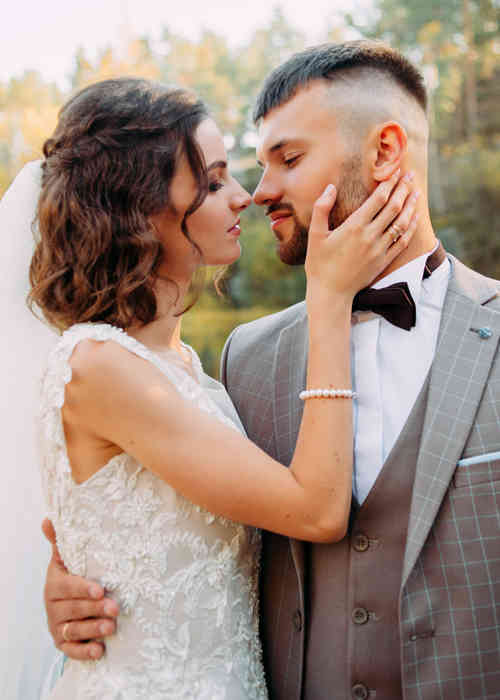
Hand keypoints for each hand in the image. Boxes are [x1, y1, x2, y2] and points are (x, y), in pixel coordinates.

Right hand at [42, 518, 118, 660]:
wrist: (65, 604)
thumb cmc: (71, 577)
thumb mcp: (65, 560)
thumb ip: (60, 542)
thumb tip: (48, 519)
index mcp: (55, 585)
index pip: (68, 587)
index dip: (83, 589)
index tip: (101, 589)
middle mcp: (54, 607)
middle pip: (74, 610)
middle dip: (94, 609)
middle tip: (115, 607)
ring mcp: (57, 627)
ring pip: (74, 630)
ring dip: (92, 629)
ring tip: (111, 627)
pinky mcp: (63, 643)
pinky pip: (71, 651)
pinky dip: (84, 652)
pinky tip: (100, 650)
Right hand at [305, 169, 417, 302]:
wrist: (330, 293)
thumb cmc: (319, 264)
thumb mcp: (315, 235)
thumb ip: (321, 209)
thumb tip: (330, 188)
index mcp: (354, 227)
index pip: (378, 199)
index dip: (389, 183)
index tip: (395, 172)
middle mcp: (370, 236)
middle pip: (393, 207)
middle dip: (403, 189)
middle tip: (409, 175)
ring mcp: (380, 249)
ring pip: (401, 222)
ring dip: (410, 205)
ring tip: (416, 191)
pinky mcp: (384, 261)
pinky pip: (403, 241)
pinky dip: (411, 227)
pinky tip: (414, 217)